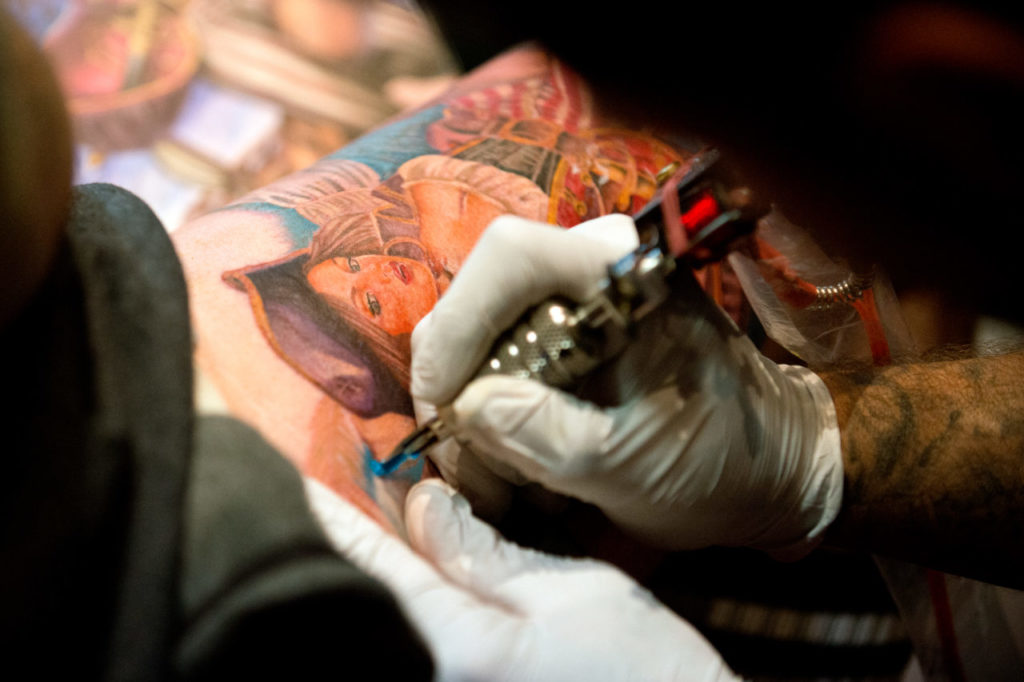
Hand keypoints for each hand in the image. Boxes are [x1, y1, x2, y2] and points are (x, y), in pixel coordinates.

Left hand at [306, 476, 737, 680]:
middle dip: (357, 535)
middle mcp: (435, 677)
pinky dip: (409, 594)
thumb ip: (486, 553)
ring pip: (396, 612)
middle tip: (347, 482)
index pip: (376, 566)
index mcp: (457, 647)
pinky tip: (418, 562)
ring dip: (384, 562)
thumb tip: (426, 506)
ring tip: (381, 511)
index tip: (301, 475)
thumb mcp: (572, 593)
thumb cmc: (640, 670)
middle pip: (374, 591)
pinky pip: (418, 636)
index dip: (337, 514)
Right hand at [411, 214, 843, 556]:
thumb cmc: (716, 462)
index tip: (446, 404)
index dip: (460, 324)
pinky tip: (519, 467)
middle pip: (480, 303)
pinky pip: (497, 364)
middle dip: (461, 390)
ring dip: (474, 418)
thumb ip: (546, 433)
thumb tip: (466, 406)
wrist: (763, 469)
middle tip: (471, 468)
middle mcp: (590, 270)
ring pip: (478, 341)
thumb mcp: (629, 464)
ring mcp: (573, 302)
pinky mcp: (564, 337)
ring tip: (505, 484)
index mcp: (623, 275)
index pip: (511, 258)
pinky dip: (494, 420)